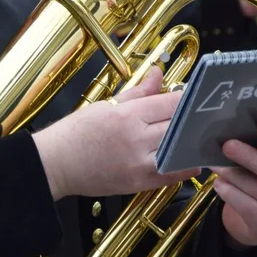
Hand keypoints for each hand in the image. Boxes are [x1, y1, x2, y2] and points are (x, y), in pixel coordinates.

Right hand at [33, 68, 200, 199]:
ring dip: (190, 145)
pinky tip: (186, 159)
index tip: (196, 97)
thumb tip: (158, 74)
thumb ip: (138, 92)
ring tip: (195, 138)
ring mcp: (139, 163)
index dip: (188, 99)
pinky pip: (173, 175)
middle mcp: (137, 138)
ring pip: (181, 151)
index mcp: (127, 115)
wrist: (55, 164)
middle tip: (200, 117)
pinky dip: (184, 167)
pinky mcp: (139, 183)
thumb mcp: (106, 105)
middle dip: (192, 121)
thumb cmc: (75, 133)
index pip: (172, 103)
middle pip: (180, 127)